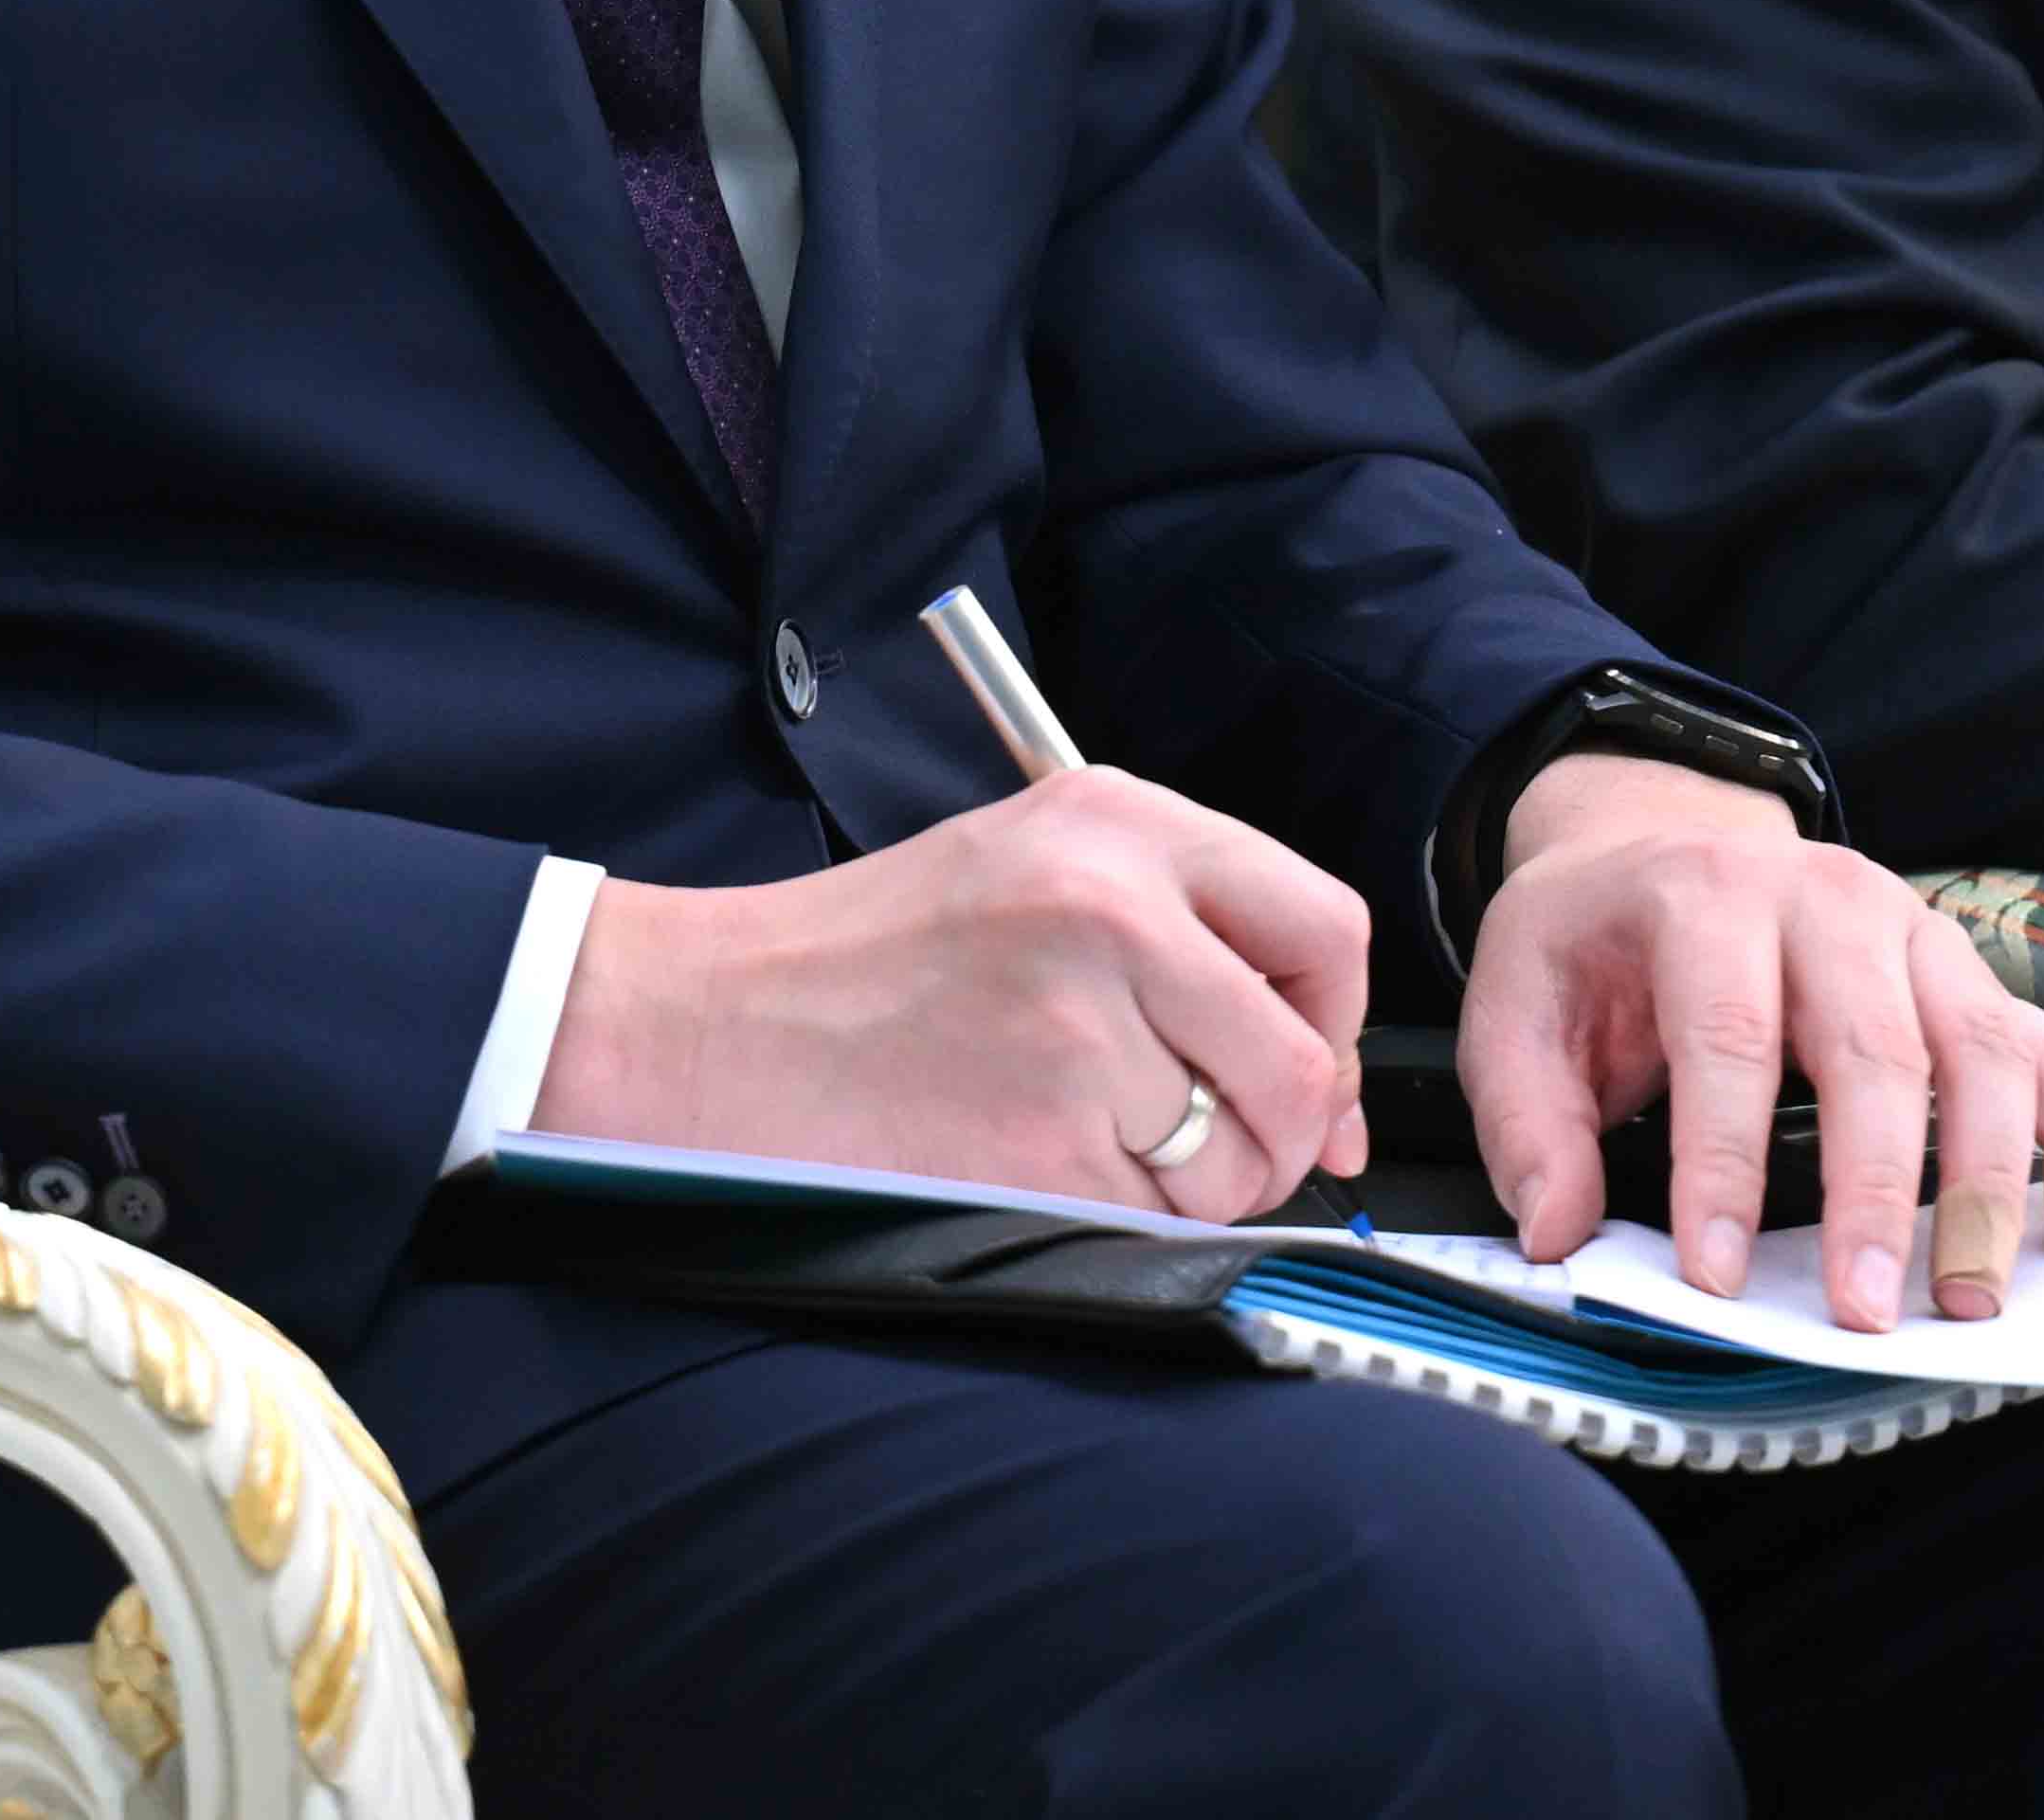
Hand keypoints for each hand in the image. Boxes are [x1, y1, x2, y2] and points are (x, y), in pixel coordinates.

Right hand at [533, 769, 1373, 1218]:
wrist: (709, 1022)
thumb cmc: (868, 957)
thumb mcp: (1031, 868)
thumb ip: (1186, 935)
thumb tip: (1327, 1085)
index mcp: (1119, 822)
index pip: (1325, 926)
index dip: (1335, 1019)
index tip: (1307, 1065)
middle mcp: (1114, 908)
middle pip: (1304, 1061)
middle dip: (1283, 1131)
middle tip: (1222, 1143)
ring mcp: (1078, 1030)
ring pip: (1239, 1159)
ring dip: (1195, 1187)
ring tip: (1090, 1142)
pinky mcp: (1039, 1144)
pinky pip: (1156, 1220)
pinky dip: (1118, 1222)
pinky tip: (1033, 1167)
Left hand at [1458, 757, 2043, 1331]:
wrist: (1661, 840)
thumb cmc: (1592, 943)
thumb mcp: (1515, 1008)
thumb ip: (1529, 1122)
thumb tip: (1558, 1234)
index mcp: (1707, 894)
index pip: (1727, 1035)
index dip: (1722, 1164)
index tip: (1718, 1278)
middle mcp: (1829, 898)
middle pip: (1874, 1047)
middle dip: (1873, 1191)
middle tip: (1867, 1312)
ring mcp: (1916, 931)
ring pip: (1980, 1050)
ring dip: (1987, 1181)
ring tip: (1972, 1293)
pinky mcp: (1966, 975)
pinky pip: (2041, 1051)